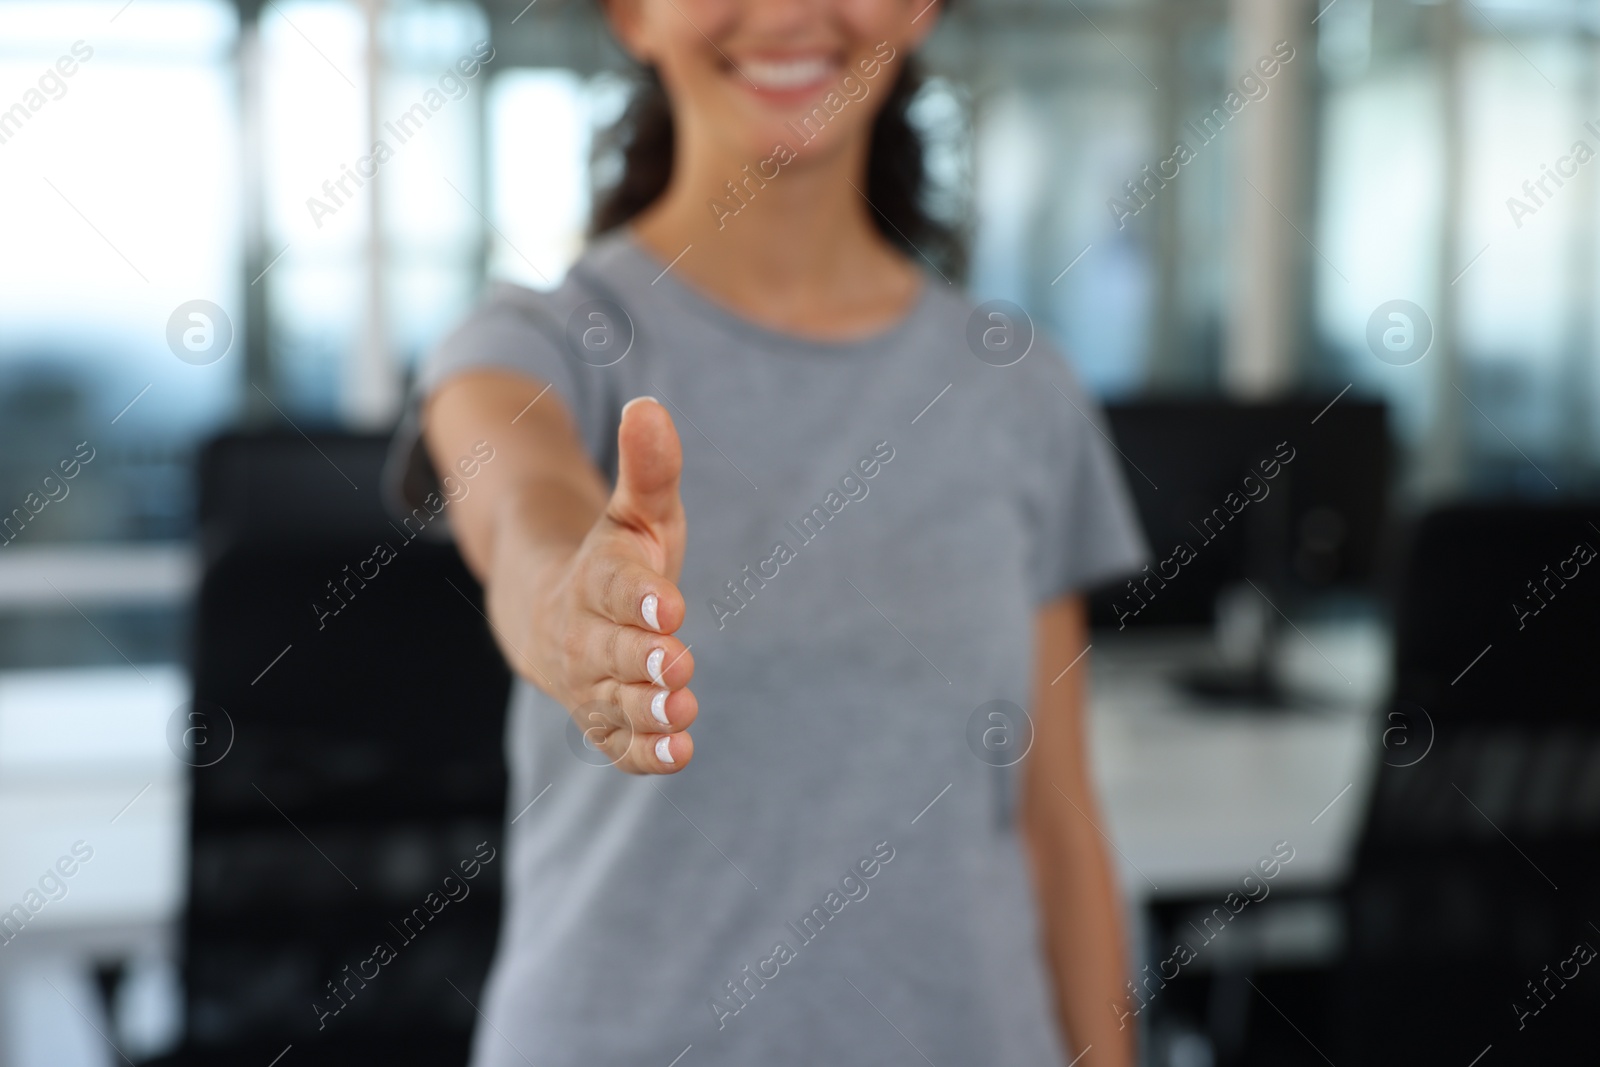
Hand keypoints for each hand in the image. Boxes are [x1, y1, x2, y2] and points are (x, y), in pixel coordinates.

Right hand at [527, 397, 695, 773]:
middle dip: (640, 657)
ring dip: (647, 708)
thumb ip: (648, 468)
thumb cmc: (616, 557)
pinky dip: (645, 752)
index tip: (668, 602)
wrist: (555, 614)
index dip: (637, 595)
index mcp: (594, 577)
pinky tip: (681, 751)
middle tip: (678, 658)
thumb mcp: (635, 511)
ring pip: (613, 701)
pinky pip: (618, 743)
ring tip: (681, 708)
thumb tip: (650, 407)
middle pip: (607, 649)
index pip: (610, 585)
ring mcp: (589, 683)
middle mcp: (583, 634)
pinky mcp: (603, 721)